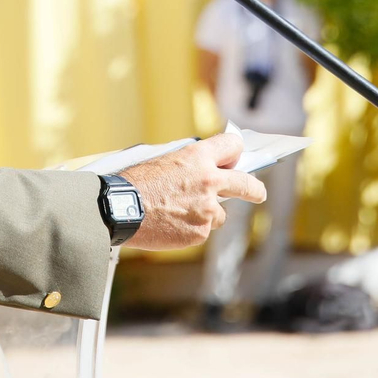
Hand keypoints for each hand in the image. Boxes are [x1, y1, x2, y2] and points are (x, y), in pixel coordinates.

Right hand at [117, 133, 265, 250]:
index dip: (234, 152)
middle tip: (258, 193)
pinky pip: (202, 230)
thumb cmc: (135, 182)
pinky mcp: (200, 232)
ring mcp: (207, 209)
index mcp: (198, 157)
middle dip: (255, 190)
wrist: (119, 209)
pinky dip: (190, 229)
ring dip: (206, 214)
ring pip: (219, 214)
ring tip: (178, 212)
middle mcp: (209, 181)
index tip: (236, 160)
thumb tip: (203, 173)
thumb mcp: (164, 161)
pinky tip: (170, 224)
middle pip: (246, 184)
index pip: (233, 145)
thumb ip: (190, 166)